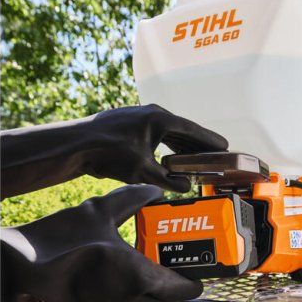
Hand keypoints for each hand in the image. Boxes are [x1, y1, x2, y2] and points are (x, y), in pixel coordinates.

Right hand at [1, 184, 201, 301]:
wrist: (21, 268)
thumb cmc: (59, 240)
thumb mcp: (98, 210)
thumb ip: (131, 199)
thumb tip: (153, 190)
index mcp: (139, 277)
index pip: (182, 289)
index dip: (194, 282)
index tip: (199, 274)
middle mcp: (129, 301)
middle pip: (166, 301)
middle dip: (174, 286)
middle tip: (176, 267)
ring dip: (152, 294)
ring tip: (151, 272)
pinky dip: (129, 299)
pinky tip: (121, 280)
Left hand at [84, 104, 227, 191]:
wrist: (77, 145)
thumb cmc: (110, 153)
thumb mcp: (143, 171)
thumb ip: (168, 180)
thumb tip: (184, 188)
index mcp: (160, 119)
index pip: (192, 131)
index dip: (209, 140)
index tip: (224, 145)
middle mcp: (150, 113)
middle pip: (181, 130)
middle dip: (197, 143)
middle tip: (213, 153)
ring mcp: (137, 116)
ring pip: (165, 131)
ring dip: (179, 144)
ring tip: (193, 156)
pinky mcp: (125, 123)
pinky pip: (152, 133)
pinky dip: (163, 143)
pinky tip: (165, 154)